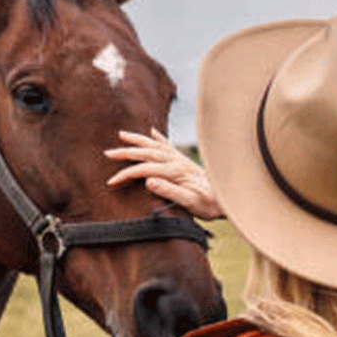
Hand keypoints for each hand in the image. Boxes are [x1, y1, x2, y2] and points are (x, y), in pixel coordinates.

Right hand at [105, 129, 224, 219]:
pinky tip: (151, 132)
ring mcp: (181, 159)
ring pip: (155, 145)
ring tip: (122, 135)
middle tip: (107, 153)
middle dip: (125, 152)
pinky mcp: (185, 161)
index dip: (126, 174)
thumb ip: (169, 191)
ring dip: (138, 140)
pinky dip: (158, 138)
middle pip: (146, 153)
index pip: (143, 170)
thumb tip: (149, 181)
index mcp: (174, 172)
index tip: (111, 182)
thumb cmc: (209, 204)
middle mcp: (177, 161)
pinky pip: (168, 146)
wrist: (228, 199)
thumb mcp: (190, 203)